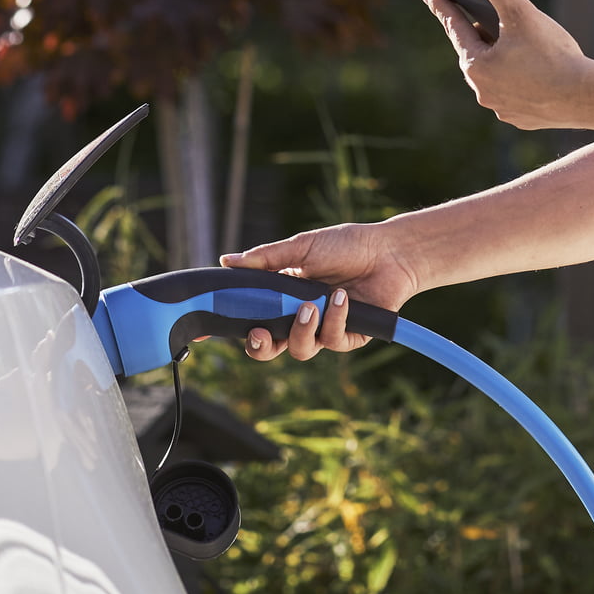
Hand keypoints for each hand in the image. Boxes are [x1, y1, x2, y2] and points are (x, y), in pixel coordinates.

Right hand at [220, 220, 423, 361]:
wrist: (390, 251)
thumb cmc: (346, 244)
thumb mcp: (301, 247)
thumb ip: (265, 259)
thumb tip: (226, 261)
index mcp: (281, 295)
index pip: (249, 315)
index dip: (227, 327)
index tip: (202, 332)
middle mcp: (298, 316)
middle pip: (268, 346)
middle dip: (258, 346)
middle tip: (258, 333)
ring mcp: (322, 329)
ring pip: (298, 349)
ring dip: (301, 330)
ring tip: (312, 305)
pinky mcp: (347, 337)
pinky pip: (331, 341)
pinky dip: (334, 320)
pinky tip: (341, 298)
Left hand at [421, 0, 593, 130]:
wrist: (588, 97)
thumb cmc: (553, 53)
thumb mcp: (519, 11)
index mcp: (476, 65)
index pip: (454, 26)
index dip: (442, 6)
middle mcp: (482, 91)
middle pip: (473, 52)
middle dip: (473, 33)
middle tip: (471, 17)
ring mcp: (502, 108)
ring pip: (493, 75)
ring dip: (495, 58)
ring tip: (504, 43)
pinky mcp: (522, 118)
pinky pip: (512, 94)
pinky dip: (516, 80)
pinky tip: (526, 72)